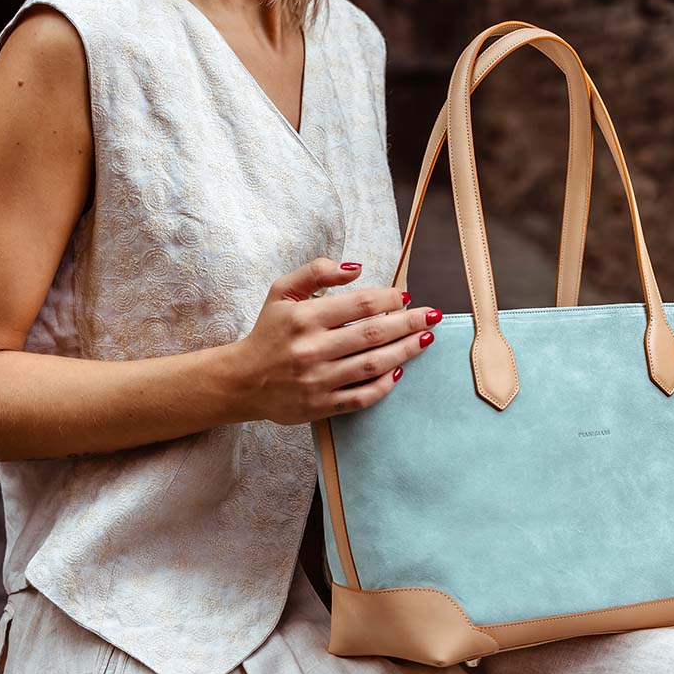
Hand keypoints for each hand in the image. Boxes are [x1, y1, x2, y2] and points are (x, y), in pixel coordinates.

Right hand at [235, 257, 442, 424]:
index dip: (389, 298)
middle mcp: (312, 349)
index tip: (405, 296)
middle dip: (408, 323)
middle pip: (373, 334)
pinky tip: (399, 370)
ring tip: (425, 339)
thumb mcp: (281, 292)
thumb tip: (356, 267)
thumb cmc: (269, 332)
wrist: (243, 381)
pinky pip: (362, 396)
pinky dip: (384, 385)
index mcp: (304, 318)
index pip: (360, 304)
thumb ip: (316, 271)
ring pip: (372, 365)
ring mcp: (318, 380)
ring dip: (405, 351)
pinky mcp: (321, 405)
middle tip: (431, 316)